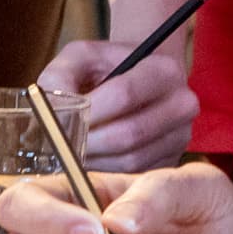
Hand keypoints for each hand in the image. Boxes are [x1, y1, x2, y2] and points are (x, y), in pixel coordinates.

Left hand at [36, 39, 194, 171]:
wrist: (134, 79)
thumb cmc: (104, 67)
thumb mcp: (80, 57)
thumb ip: (60, 76)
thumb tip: (50, 112)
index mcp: (164, 70)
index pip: (124, 94)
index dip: (87, 112)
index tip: (58, 122)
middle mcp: (182, 105)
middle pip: (129, 134)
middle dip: (87, 143)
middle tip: (57, 146)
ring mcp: (180, 138)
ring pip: (130, 161)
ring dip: (93, 163)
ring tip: (68, 155)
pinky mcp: (171, 162)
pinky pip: (133, 176)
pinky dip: (105, 175)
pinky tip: (87, 163)